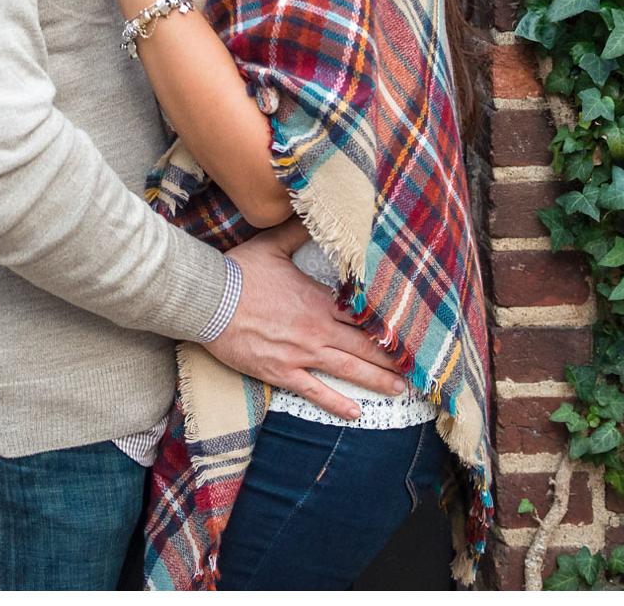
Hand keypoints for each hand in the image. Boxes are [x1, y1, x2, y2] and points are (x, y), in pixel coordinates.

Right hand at [204, 223, 406, 421]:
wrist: (208, 301)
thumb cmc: (238, 273)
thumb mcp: (271, 245)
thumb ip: (295, 232)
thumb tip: (308, 210)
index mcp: (317, 299)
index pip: (360, 315)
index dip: (386, 326)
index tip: (408, 334)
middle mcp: (316, 328)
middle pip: (363, 345)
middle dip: (391, 358)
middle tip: (415, 368)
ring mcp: (300, 353)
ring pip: (347, 369)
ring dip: (376, 379)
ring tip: (399, 389)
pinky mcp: (281, 372)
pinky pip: (314, 391)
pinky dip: (336, 403)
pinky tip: (355, 412)